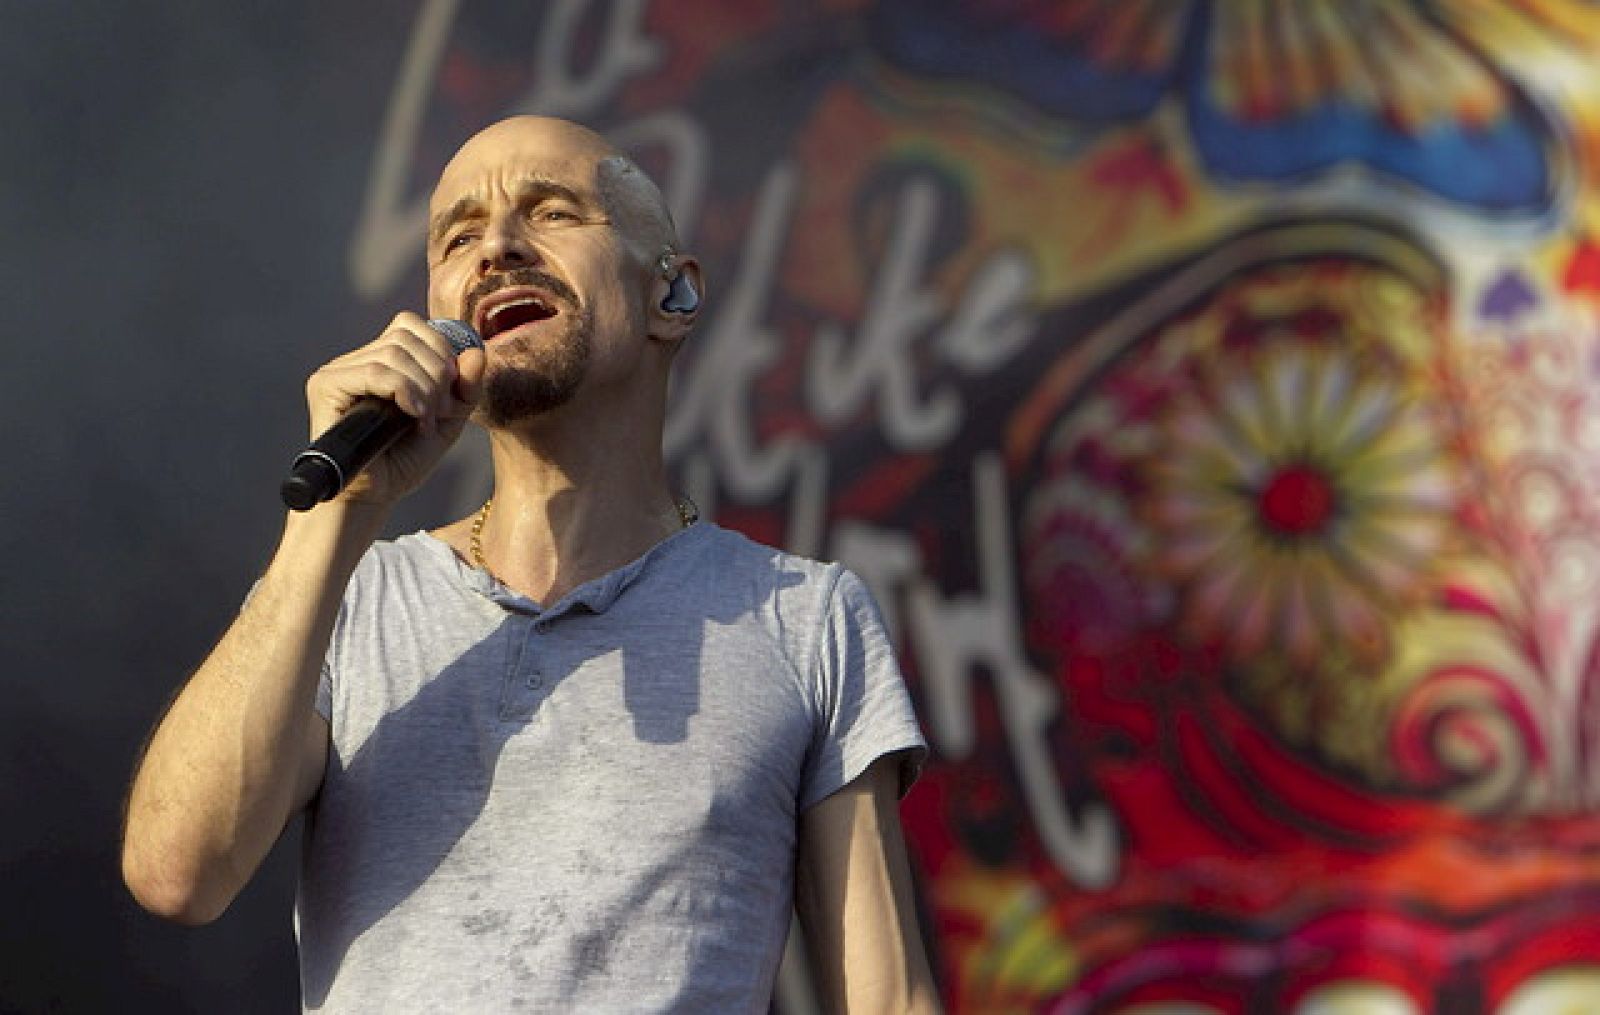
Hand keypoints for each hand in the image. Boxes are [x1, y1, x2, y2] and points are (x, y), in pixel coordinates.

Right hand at [302, 313, 485, 505]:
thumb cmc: (404, 460)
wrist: (374, 496)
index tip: (452, 389)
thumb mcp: (447, 420)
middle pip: (405, 337)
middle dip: (436, 373)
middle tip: (441, 411)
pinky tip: (413, 416)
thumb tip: (477, 352)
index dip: (440, 349)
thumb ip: (465, 387)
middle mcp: (357, 360)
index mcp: (381, 361)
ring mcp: (339, 370)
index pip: (410, 325)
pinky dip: (405, 392)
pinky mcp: (326, 385)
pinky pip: (375, 372)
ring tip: (426, 420)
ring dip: (424, 388)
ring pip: (394, 353)